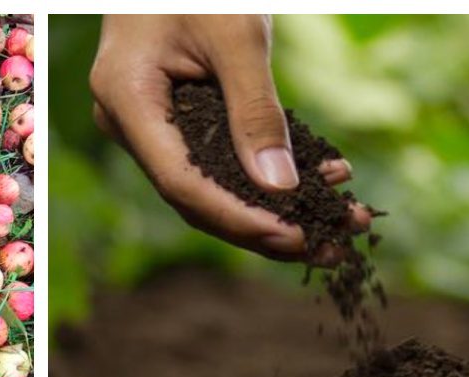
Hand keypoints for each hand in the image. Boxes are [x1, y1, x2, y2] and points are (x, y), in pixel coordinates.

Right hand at [89, 15, 370, 262]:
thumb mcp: (237, 37)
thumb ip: (256, 112)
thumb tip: (280, 188)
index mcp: (126, 100)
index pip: (182, 182)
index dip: (240, 217)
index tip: (297, 237)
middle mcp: (129, 122)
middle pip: (197, 198)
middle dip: (268, 226)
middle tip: (333, 248)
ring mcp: (149, 125)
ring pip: (212, 187)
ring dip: (278, 208)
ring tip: (341, 225)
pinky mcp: (175, 120)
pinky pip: (220, 161)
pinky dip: (270, 174)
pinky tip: (325, 181)